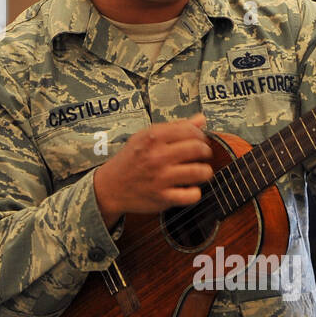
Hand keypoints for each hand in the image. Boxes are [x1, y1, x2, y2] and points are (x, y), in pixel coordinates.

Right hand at [93, 113, 213, 226]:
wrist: (110, 186)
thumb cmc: (131, 160)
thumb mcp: (146, 137)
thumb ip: (175, 127)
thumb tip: (201, 119)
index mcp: (153, 138)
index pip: (190, 130)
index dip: (200, 135)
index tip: (199, 140)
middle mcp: (157, 156)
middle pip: (198, 149)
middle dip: (205, 151)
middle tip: (202, 155)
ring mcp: (160, 178)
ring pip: (200, 172)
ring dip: (205, 171)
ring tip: (200, 171)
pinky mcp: (163, 197)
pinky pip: (191, 195)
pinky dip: (194, 192)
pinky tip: (189, 188)